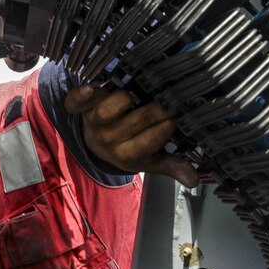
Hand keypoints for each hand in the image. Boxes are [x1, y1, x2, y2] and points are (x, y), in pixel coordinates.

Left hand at [65, 85, 198, 187]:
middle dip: (157, 108)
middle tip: (169, 98)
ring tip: (138, 95)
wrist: (95, 145)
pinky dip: (80, 96)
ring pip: (110, 109)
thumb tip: (193, 179)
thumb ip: (170, 166)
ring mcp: (94, 124)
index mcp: (127, 156)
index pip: (153, 139)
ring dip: (125, 98)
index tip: (179, 114)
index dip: (168, 124)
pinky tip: (88, 89)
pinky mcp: (81, 108)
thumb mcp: (150, 160)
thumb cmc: (128, 147)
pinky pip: (76, 103)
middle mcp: (109, 141)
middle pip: (137, 120)